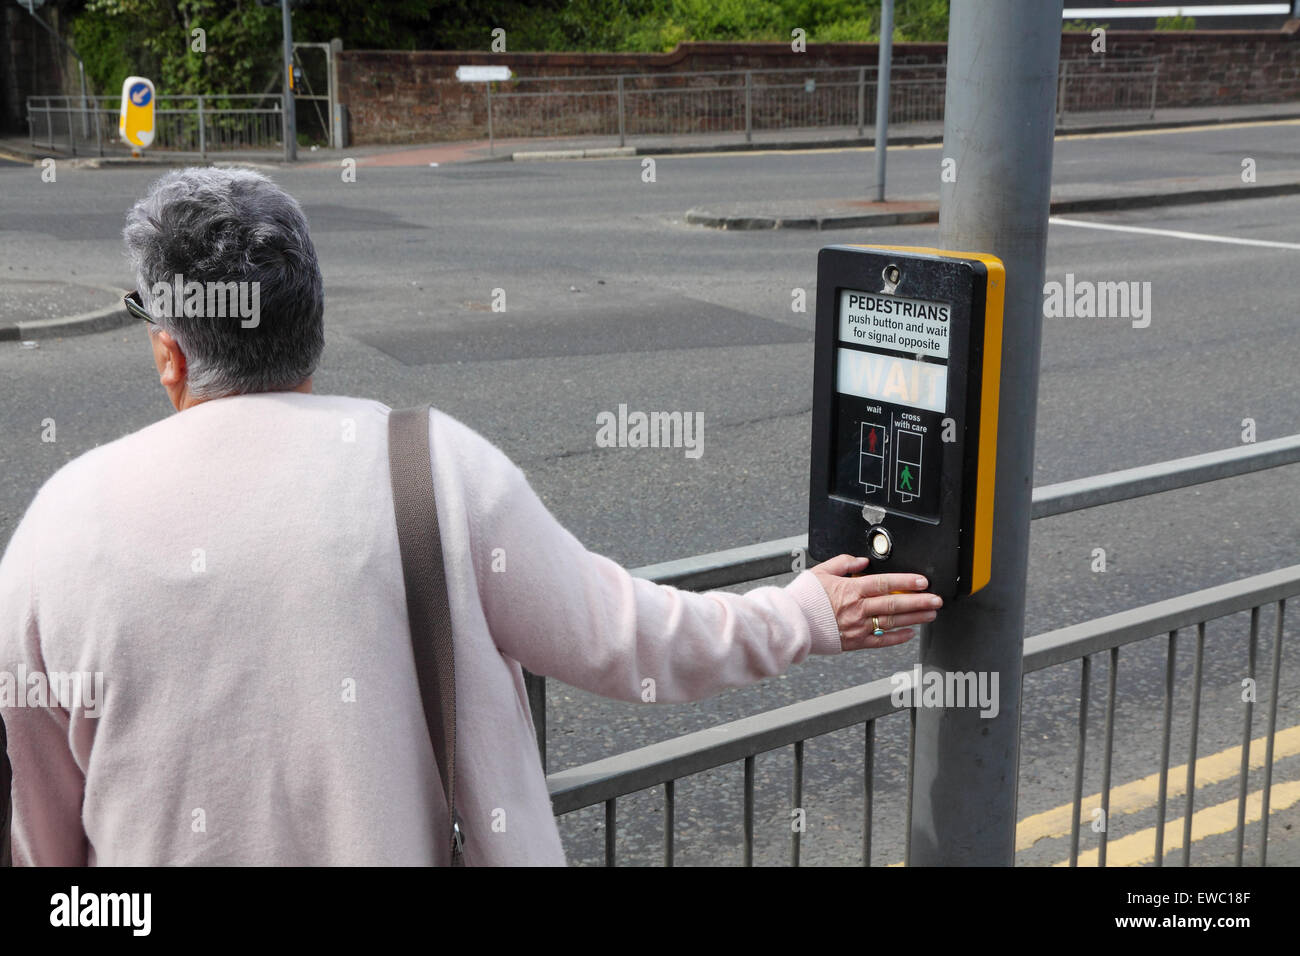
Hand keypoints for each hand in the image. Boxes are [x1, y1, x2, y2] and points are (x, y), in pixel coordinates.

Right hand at [809, 554, 942, 650]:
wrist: (791, 623)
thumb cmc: (803, 598)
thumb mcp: (821, 572)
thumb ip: (843, 563)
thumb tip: (861, 561)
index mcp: (850, 590)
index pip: (885, 583)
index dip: (906, 582)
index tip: (922, 581)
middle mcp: (857, 609)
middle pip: (894, 604)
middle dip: (919, 601)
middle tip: (936, 599)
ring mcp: (857, 627)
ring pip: (892, 622)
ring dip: (914, 618)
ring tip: (930, 614)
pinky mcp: (854, 642)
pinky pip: (880, 641)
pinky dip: (897, 638)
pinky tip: (910, 633)